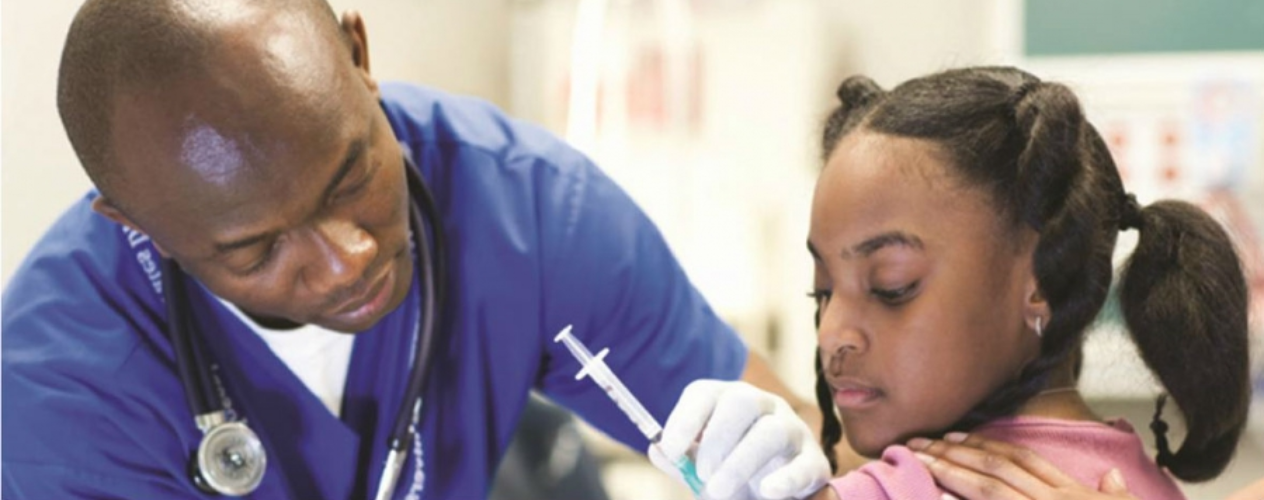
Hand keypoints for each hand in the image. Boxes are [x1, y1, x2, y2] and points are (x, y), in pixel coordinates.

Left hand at [648, 380, 830, 499]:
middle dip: (717, 438)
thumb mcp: (702, 470)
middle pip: (742, 402)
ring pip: (772, 431)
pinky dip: (786, 478)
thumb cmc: (735, 475)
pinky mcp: (814, 461)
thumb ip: (681, 462)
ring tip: (721, 490)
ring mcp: (792, 430)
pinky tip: (767, 490)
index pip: (705, 393)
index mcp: (728, 401)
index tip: (670, 448)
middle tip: (703, 473)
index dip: (685, 418)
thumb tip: (656, 450)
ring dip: (741, 462)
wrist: (775, 496)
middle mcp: (762, 406)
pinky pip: (803, 464)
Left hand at [906, 433, 1135, 499]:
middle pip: (996, 469)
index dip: (985, 445)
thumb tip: (1112, 476)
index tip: (953, 436)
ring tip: (918, 460)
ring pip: (989, 490)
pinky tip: (932, 497)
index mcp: (1071, 494)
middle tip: (918, 442)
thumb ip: (1116, 495)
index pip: (1021, 460)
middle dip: (954, 452)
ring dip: (950, 472)